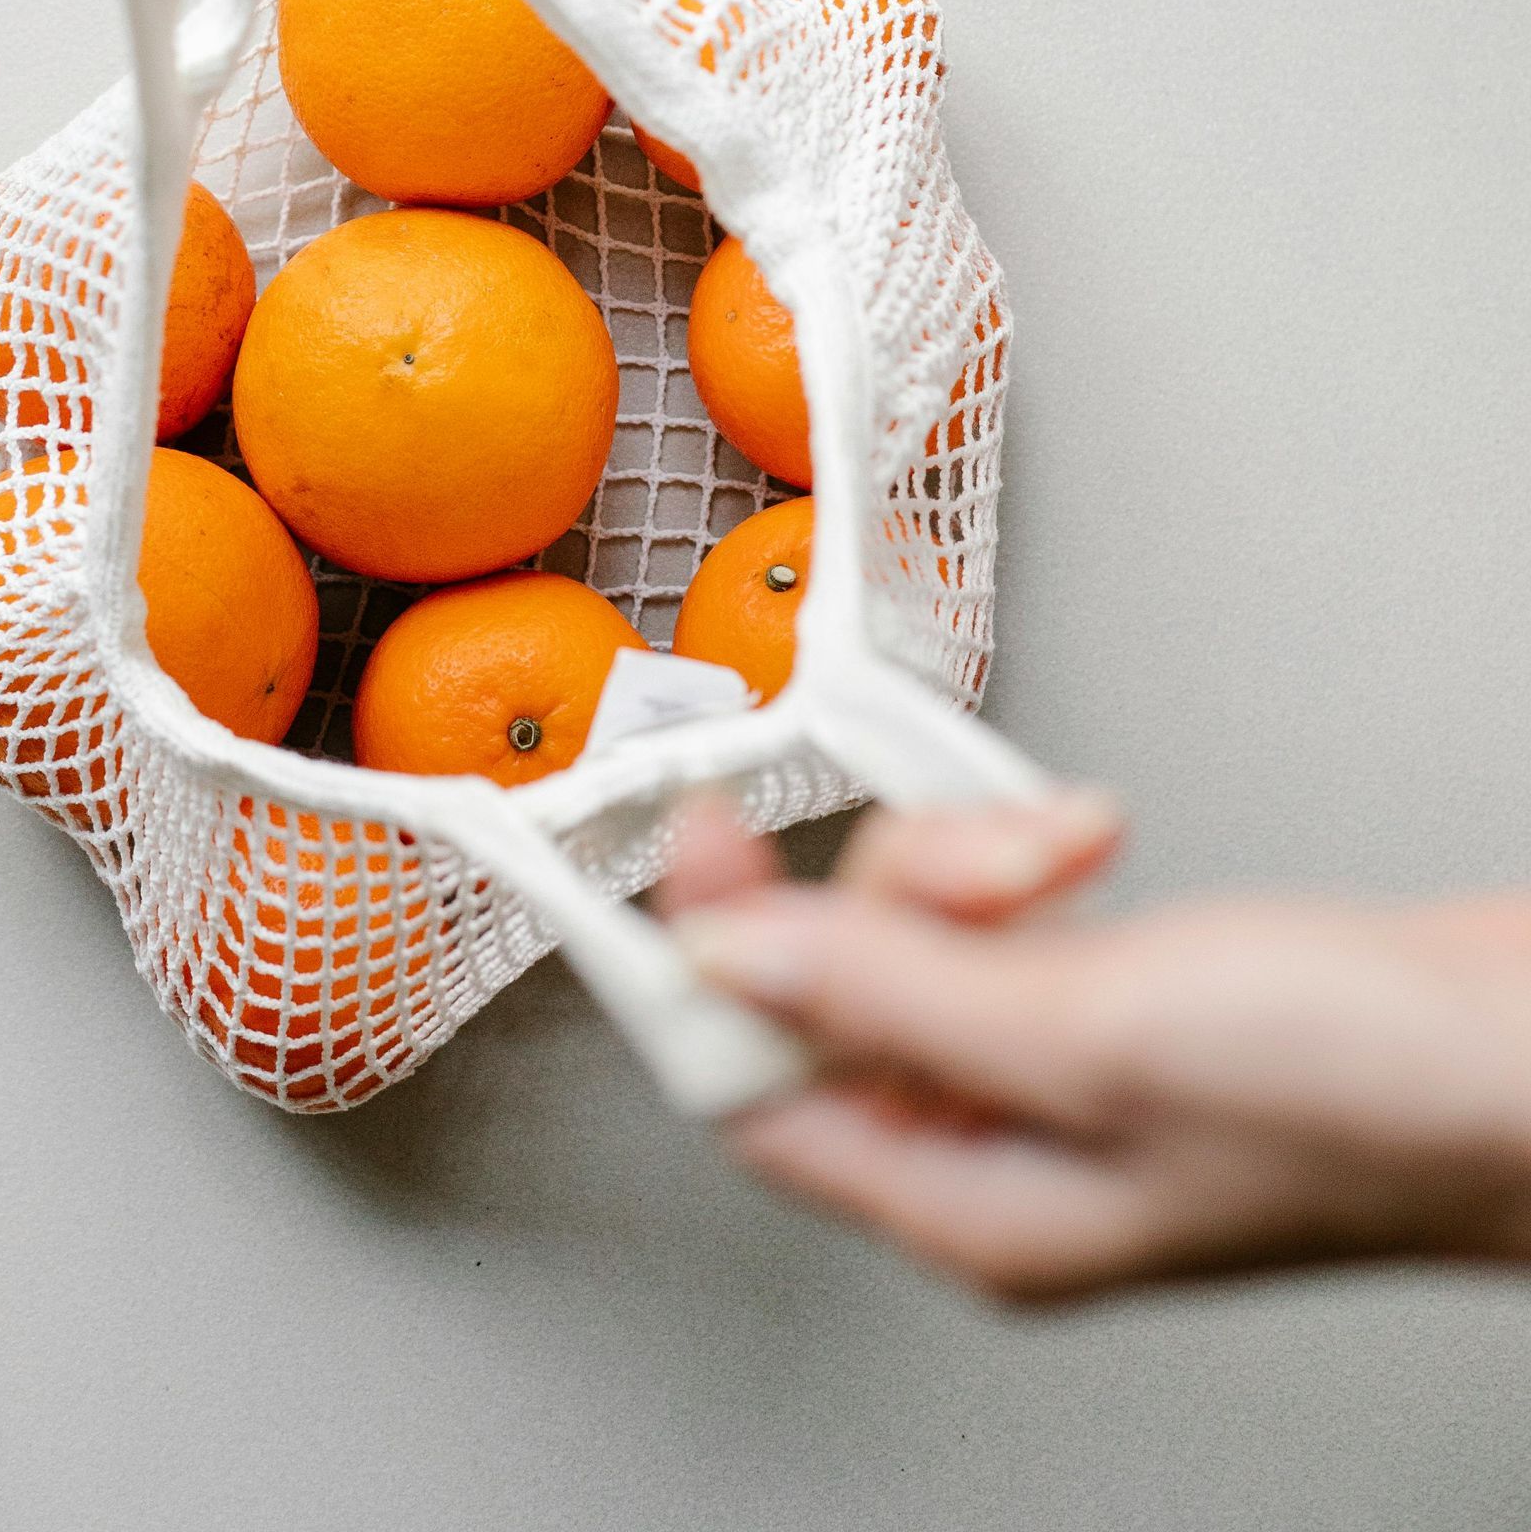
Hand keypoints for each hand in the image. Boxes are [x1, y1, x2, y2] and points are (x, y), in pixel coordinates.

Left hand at [659, 795, 1530, 1297]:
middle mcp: (1001, 1154)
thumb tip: (726, 963)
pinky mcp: (1117, 1004)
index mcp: (973, 1208)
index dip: (702, 966)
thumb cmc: (1368, 1097)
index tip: (681, 845)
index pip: (756, 1093)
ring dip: (976, 855)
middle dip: (899, 884)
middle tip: (989, 854)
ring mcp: (1061, 1075)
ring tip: (1075, 846)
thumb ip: (890, 992)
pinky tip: (1092, 842)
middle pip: (836, 988)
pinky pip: (1001, 911)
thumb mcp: (1090, 1032)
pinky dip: (1027, 855)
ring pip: (919, 929)